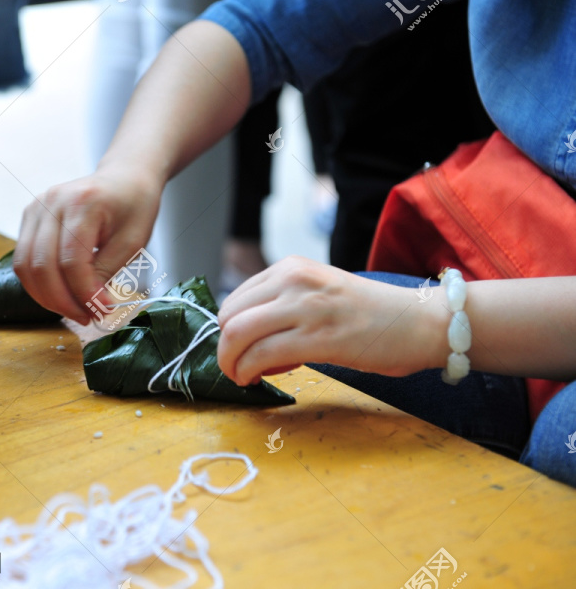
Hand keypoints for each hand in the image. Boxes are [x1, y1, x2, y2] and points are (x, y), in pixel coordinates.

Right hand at [14, 168, 160, 324]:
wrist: (124, 178)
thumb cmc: (134, 206)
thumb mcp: (133, 241)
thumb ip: (107, 272)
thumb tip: (89, 304)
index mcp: (82, 202)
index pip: (71, 261)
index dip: (84, 293)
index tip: (102, 311)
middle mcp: (51, 202)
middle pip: (41, 265)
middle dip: (62, 301)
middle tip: (86, 318)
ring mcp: (35, 207)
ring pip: (25, 266)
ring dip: (47, 297)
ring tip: (74, 310)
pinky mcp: (29, 218)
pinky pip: (23, 260)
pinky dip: (39, 284)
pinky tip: (61, 294)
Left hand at [217, 257, 446, 384]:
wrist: (422, 323)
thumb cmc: (372, 314)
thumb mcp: (320, 291)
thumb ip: (285, 303)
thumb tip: (247, 333)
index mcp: (291, 268)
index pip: (234, 299)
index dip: (231, 330)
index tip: (246, 349)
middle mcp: (294, 280)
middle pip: (229, 317)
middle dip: (225, 349)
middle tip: (239, 368)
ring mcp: (306, 307)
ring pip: (237, 334)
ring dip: (231, 363)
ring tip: (244, 376)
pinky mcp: (319, 338)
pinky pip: (262, 355)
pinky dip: (249, 371)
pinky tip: (257, 379)